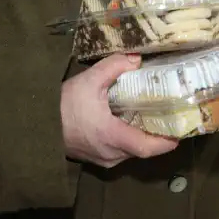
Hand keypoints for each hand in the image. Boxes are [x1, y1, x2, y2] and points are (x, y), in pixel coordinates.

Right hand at [61, 54, 177, 167]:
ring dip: (142, 137)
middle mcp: (111, 154)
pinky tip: (128, 122)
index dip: (167, 141)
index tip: (181, 130)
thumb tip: (137, 58)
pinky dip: (128, 139)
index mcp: (113, 137)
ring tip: (152, 116)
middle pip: (143, 149)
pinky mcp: (95, 159)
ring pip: (131, 152)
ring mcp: (103, 160)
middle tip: (169, 116)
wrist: (37, 126)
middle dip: (157, 135)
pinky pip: (120, 152)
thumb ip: (115, 67)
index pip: (149, 148)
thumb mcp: (89, 80)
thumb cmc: (63, 106)